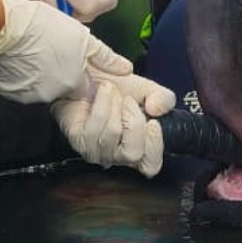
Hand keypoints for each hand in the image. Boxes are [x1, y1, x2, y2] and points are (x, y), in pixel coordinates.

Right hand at [0, 0, 114, 104]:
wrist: (0, 25)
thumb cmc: (40, 24)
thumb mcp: (79, 35)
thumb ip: (103, 56)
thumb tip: (126, 70)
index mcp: (73, 81)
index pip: (82, 86)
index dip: (75, 70)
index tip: (65, 57)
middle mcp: (53, 94)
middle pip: (60, 87)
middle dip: (56, 73)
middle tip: (48, 50)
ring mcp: (29, 95)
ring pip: (39, 87)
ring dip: (38, 74)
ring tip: (31, 51)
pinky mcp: (9, 92)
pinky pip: (18, 86)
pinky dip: (19, 75)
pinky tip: (17, 57)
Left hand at [52, 68, 174, 175]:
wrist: (88, 76)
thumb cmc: (118, 88)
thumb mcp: (147, 90)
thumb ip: (163, 99)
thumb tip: (156, 109)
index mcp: (138, 149)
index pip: (150, 166)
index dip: (154, 146)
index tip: (153, 122)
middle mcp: (116, 156)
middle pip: (132, 154)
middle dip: (134, 121)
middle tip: (128, 100)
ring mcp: (95, 151)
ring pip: (113, 135)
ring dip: (115, 106)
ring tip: (112, 91)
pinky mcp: (78, 140)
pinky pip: (93, 128)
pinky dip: (102, 104)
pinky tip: (103, 92)